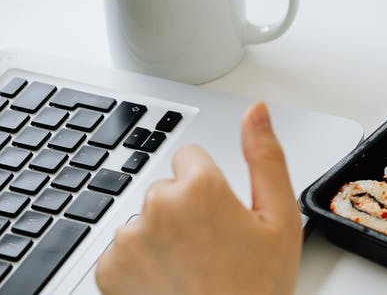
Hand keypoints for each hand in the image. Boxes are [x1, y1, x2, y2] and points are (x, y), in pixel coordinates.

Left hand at [95, 102, 301, 294]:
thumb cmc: (257, 288)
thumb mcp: (280, 219)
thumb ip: (265, 156)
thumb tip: (257, 110)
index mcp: (201, 187)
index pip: (191, 158)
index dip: (209, 188)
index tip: (221, 217)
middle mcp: (158, 206)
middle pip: (167, 190)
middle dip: (184, 213)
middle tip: (212, 252)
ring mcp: (129, 239)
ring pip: (145, 221)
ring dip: (160, 239)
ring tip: (191, 272)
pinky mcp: (107, 270)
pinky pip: (122, 252)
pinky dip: (139, 266)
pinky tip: (168, 284)